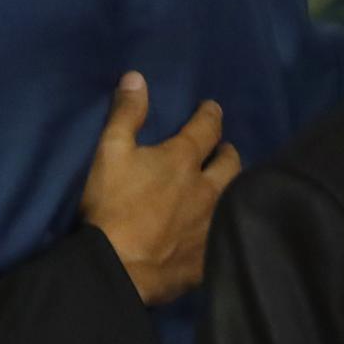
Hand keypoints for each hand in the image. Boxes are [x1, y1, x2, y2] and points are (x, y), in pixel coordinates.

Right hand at [78, 72, 241, 305]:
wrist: (120, 266)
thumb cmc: (112, 205)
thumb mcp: (109, 152)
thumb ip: (126, 115)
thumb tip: (137, 77)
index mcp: (182, 160)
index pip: (205, 129)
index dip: (210, 115)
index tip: (213, 107)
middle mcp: (207, 188)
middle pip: (230, 164)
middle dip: (228, 151)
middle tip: (225, 148)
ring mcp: (212, 223)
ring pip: (235, 197)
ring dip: (233, 186)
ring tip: (229, 184)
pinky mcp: (210, 254)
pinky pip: (227, 234)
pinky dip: (227, 224)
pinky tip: (224, 228)